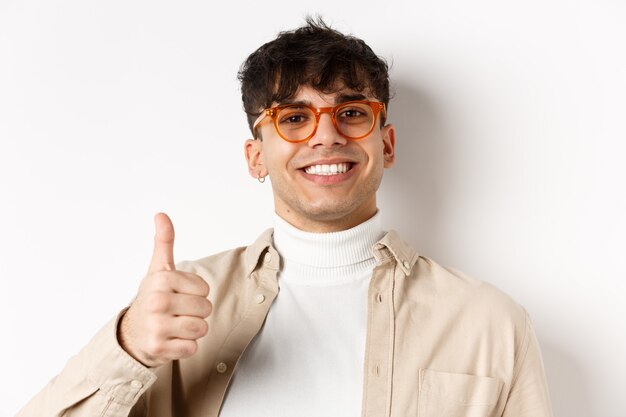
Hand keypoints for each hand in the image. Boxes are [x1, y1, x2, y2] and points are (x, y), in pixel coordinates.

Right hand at [118, 213, 211, 367]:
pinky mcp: (159, 349)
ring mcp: (156, 327)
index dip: (196, 293)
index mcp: (160, 280)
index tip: (179, 294)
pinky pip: (192, 348)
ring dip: (193, 330)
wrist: (131, 333)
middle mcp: (156, 302)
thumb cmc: (153, 297)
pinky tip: (172, 340)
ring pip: (201, 328)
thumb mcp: (158, 268)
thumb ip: (163, 242)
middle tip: (178, 312)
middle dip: (196, 312)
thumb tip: (161, 215)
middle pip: (205, 309)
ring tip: (176, 325)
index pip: (204, 289)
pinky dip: (185, 346)